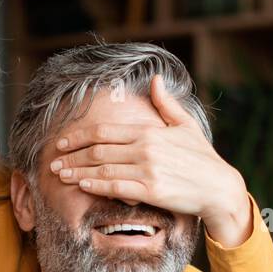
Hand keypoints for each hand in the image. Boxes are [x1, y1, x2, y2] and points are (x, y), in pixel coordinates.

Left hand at [49, 74, 252, 245]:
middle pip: (98, 149)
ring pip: (103, 168)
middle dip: (72, 155)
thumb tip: (155, 81)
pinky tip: (82, 185)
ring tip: (60, 175)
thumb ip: (166, 105)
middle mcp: (145, 147)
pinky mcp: (152, 190)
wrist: (219, 188)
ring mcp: (148, 169)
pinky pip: (117, 187)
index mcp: (149, 131)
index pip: (104, 130)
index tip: (62, 141)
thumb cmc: (203, 158)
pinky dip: (96, 185)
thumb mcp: (186, 126)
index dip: (78, 136)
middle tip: (53, 161)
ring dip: (77, 171)